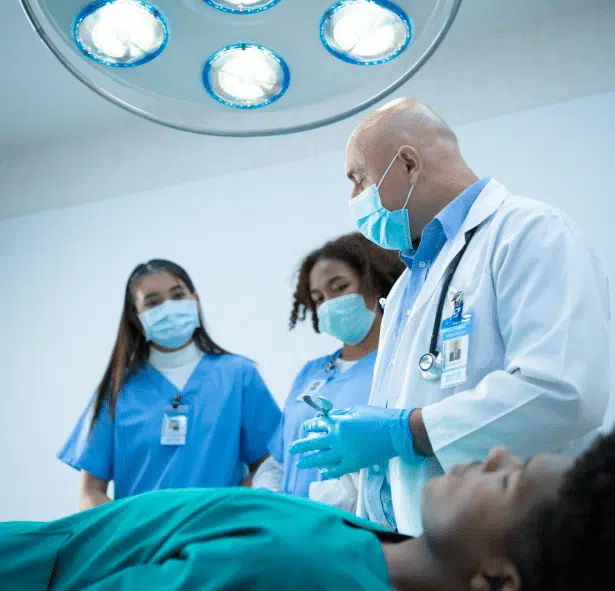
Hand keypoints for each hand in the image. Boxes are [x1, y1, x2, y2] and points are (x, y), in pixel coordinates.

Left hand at [288, 405, 414, 478]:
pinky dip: (328, 472)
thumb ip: (341, 414)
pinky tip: (321, 473)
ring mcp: (344, 452)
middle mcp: (337, 438)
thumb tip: (330, 416)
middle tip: (291, 449)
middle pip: (313, 443)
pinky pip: (336, 470)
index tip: (306, 428)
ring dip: (308, 461)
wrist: (394, 432)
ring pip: (321, 459)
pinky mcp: (353, 464)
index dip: (310, 426)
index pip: (318, 424)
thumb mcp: (356, 410)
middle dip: (300, 446)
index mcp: (338, 422)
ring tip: (300, 464)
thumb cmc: (377, 417)